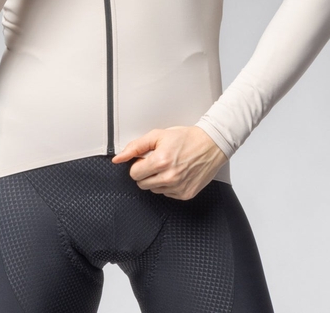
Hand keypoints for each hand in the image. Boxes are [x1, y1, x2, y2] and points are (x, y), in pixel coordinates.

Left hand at [111, 126, 227, 199]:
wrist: (210, 144)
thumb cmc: (186, 138)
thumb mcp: (158, 135)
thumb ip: (135, 146)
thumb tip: (119, 158)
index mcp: (160, 161)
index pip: (134, 174)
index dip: (137, 165)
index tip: (144, 159)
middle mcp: (169, 177)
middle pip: (142, 184)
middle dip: (145, 173)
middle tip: (156, 162)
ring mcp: (178, 188)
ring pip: (154, 190)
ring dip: (156, 179)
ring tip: (168, 166)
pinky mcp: (186, 194)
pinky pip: (167, 194)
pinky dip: (168, 185)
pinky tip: (176, 173)